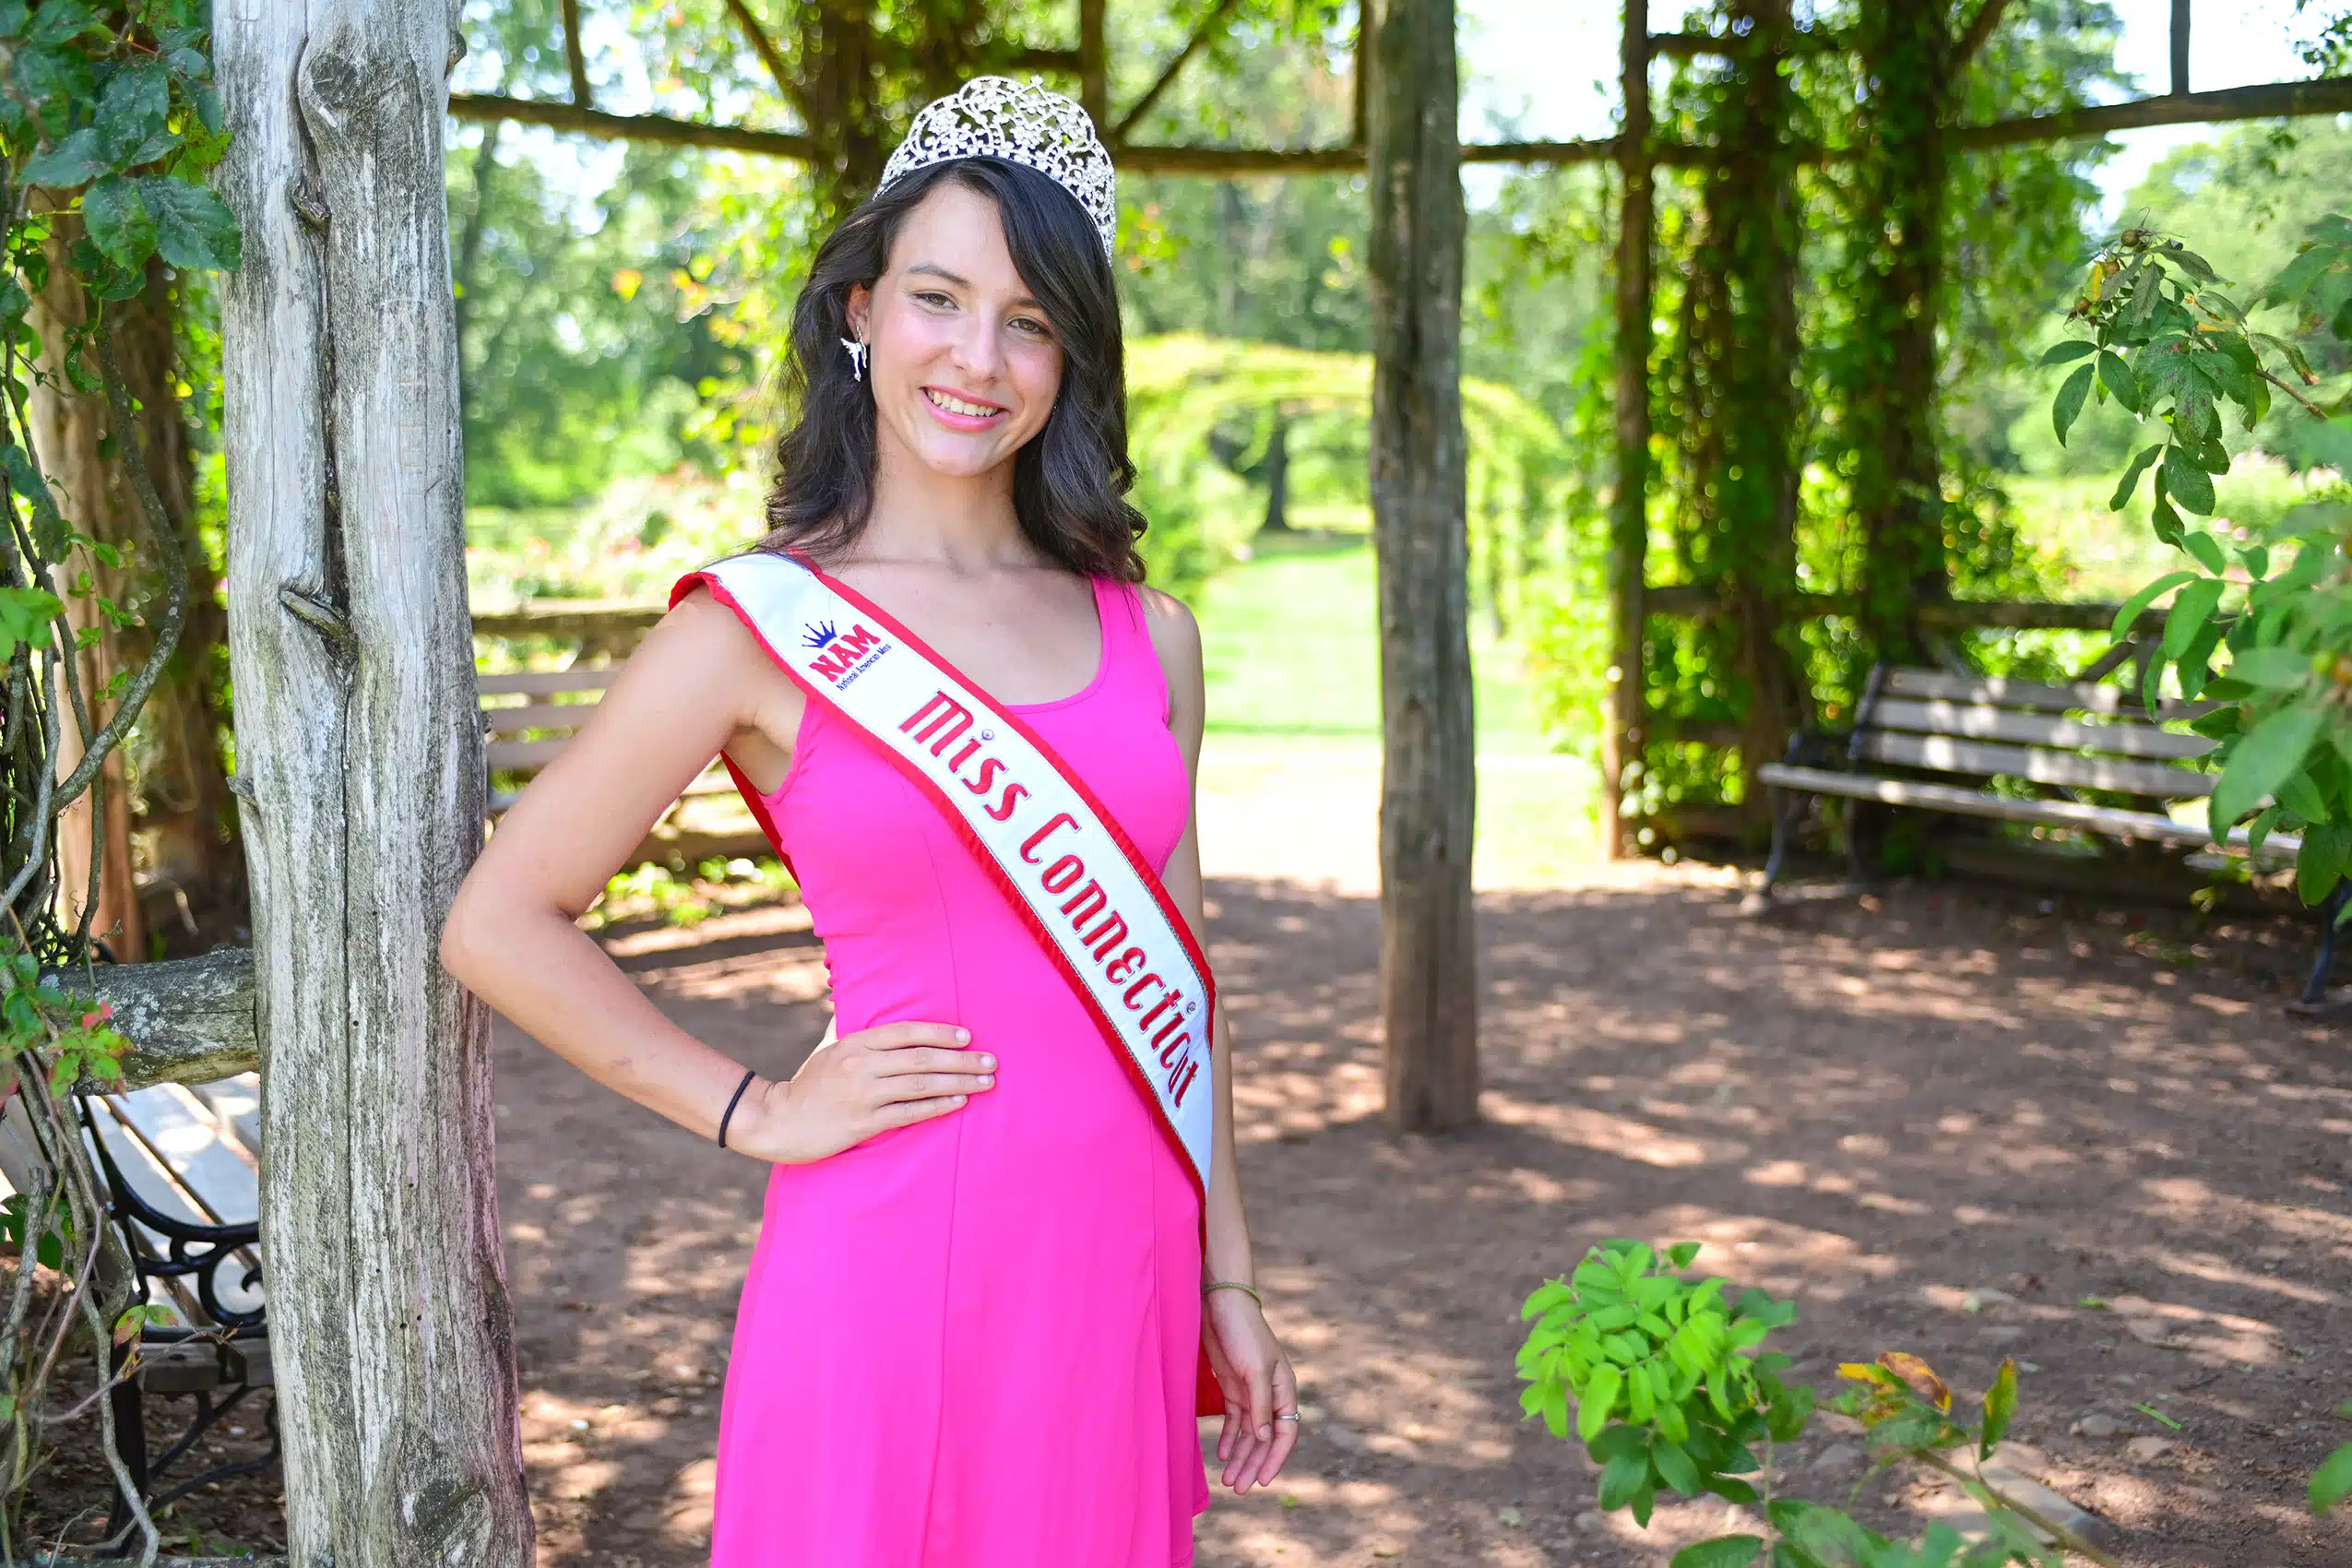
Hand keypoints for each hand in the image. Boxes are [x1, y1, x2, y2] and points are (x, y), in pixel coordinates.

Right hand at [727, 1021, 992, 1163]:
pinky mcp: (863, 1123)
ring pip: (920, 1084)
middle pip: (921, 1058)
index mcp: (855, 1043)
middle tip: (991, 1061)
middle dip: (961, 1060)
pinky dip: (936, 1106)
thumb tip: (892, 1030)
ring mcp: (862, 1094)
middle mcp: (861, 1065)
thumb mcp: (831, 1051)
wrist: (776, 1120)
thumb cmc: (809, 1086)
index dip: (940, 1033)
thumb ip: (862, 1041)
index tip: (968, 1038)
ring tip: (985, 1082)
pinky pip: (908, 1112)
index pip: (906, 1032)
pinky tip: (959, 1102)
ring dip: (958, 1082)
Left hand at [1202, 1286, 1297, 1494]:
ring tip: (1228, 1480)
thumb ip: (1261, 1405)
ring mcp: (1250, 1392)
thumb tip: (1266, 1439)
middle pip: (1264, 1439)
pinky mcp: (1232, 1387)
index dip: (1275, 1459)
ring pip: (1248, 1434)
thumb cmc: (1244, 1332)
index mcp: (1284, 1390)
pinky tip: (1223, 1455)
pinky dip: (1229, 1438)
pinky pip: (1234, 1420)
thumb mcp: (1255, 1370)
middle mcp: (1270, 1395)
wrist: (1221, 1304)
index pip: (1285, 1433)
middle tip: (1238, 1488)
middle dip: (1252, 1464)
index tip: (1261, 1481)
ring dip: (1240, 1456)